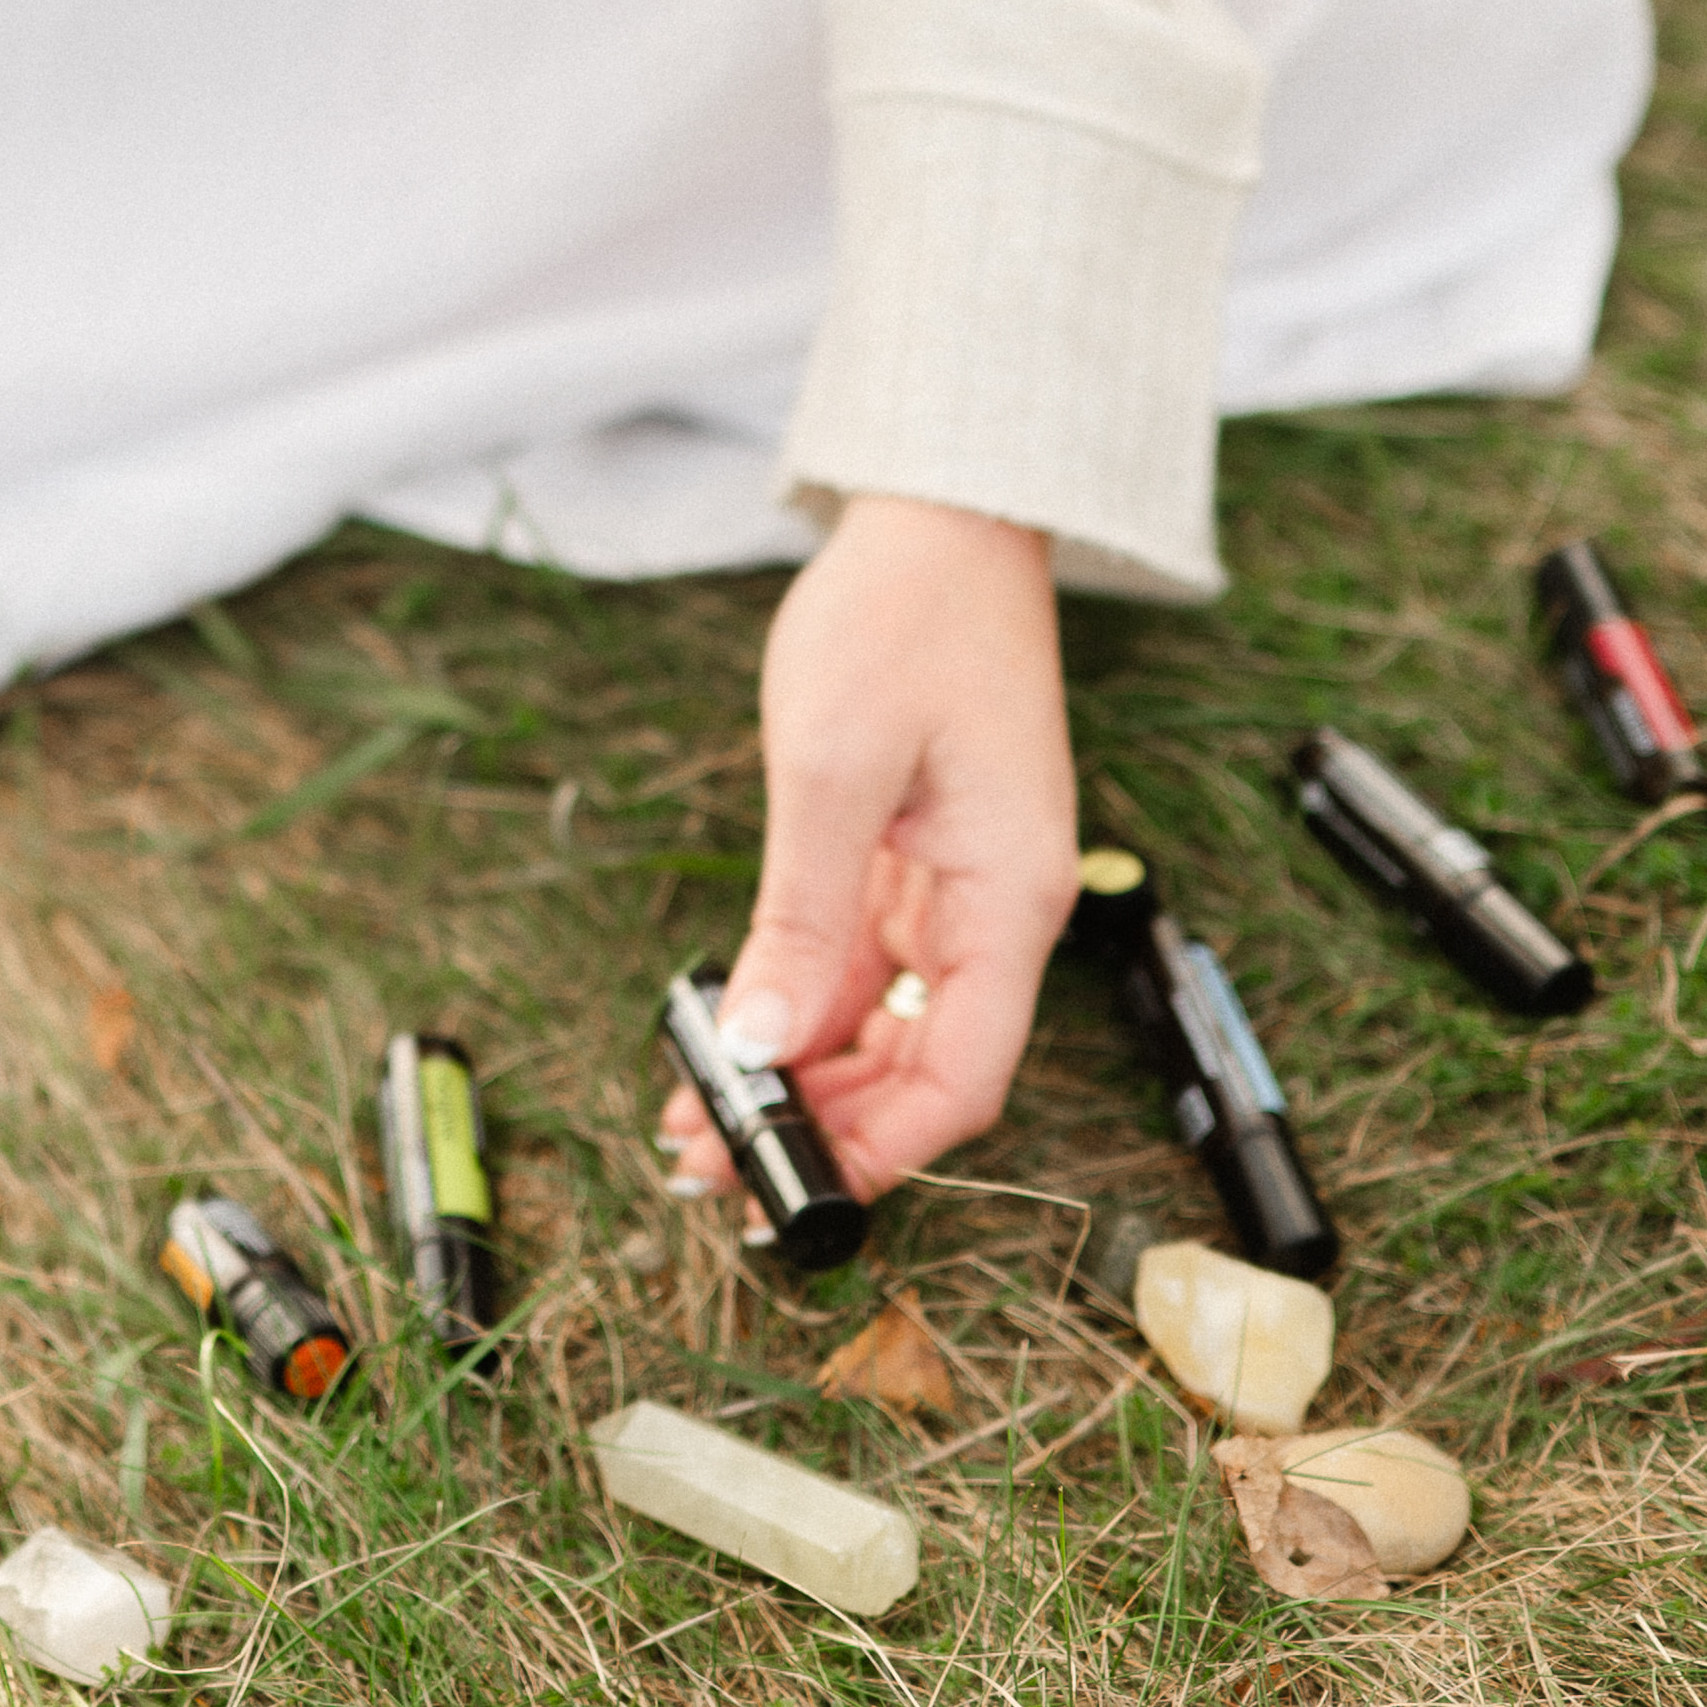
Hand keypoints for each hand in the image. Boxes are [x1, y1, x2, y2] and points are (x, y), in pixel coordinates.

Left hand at [660, 496, 1075, 1211]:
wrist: (940, 519)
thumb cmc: (904, 618)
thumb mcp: (832, 771)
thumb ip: (800, 920)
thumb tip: (759, 1046)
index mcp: (1009, 898)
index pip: (963, 1076)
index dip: (880, 1150)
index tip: (788, 1187)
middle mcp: (996, 910)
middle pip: (922, 1069)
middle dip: (822, 1126)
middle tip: (708, 1162)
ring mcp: (956, 889)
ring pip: (883, 1027)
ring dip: (799, 1076)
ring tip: (697, 1114)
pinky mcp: (913, 863)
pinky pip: (861, 968)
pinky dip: (799, 1009)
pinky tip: (731, 1036)